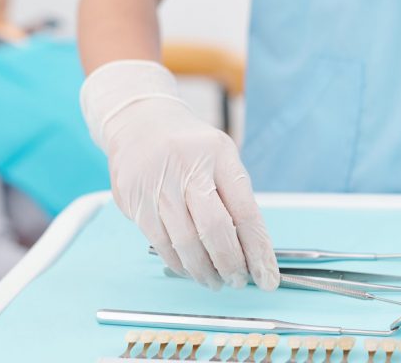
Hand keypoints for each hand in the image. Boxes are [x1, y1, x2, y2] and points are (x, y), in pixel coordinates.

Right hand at [80, 60, 278, 290]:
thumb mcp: (220, 156)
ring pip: (185, 241)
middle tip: (238, 281)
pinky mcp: (133, 197)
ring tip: (214, 281)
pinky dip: (177, 262)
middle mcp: (187, 166)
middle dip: (230, 264)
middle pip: (215, 229)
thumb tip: (253, 251)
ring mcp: (157, 182)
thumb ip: (235, 197)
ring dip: (203, 270)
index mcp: (219, 155)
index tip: (267, 275)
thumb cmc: (188, 145)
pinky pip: (159, 241)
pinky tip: (188, 269)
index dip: (258, 249)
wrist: (138, 119)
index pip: (245, 211)